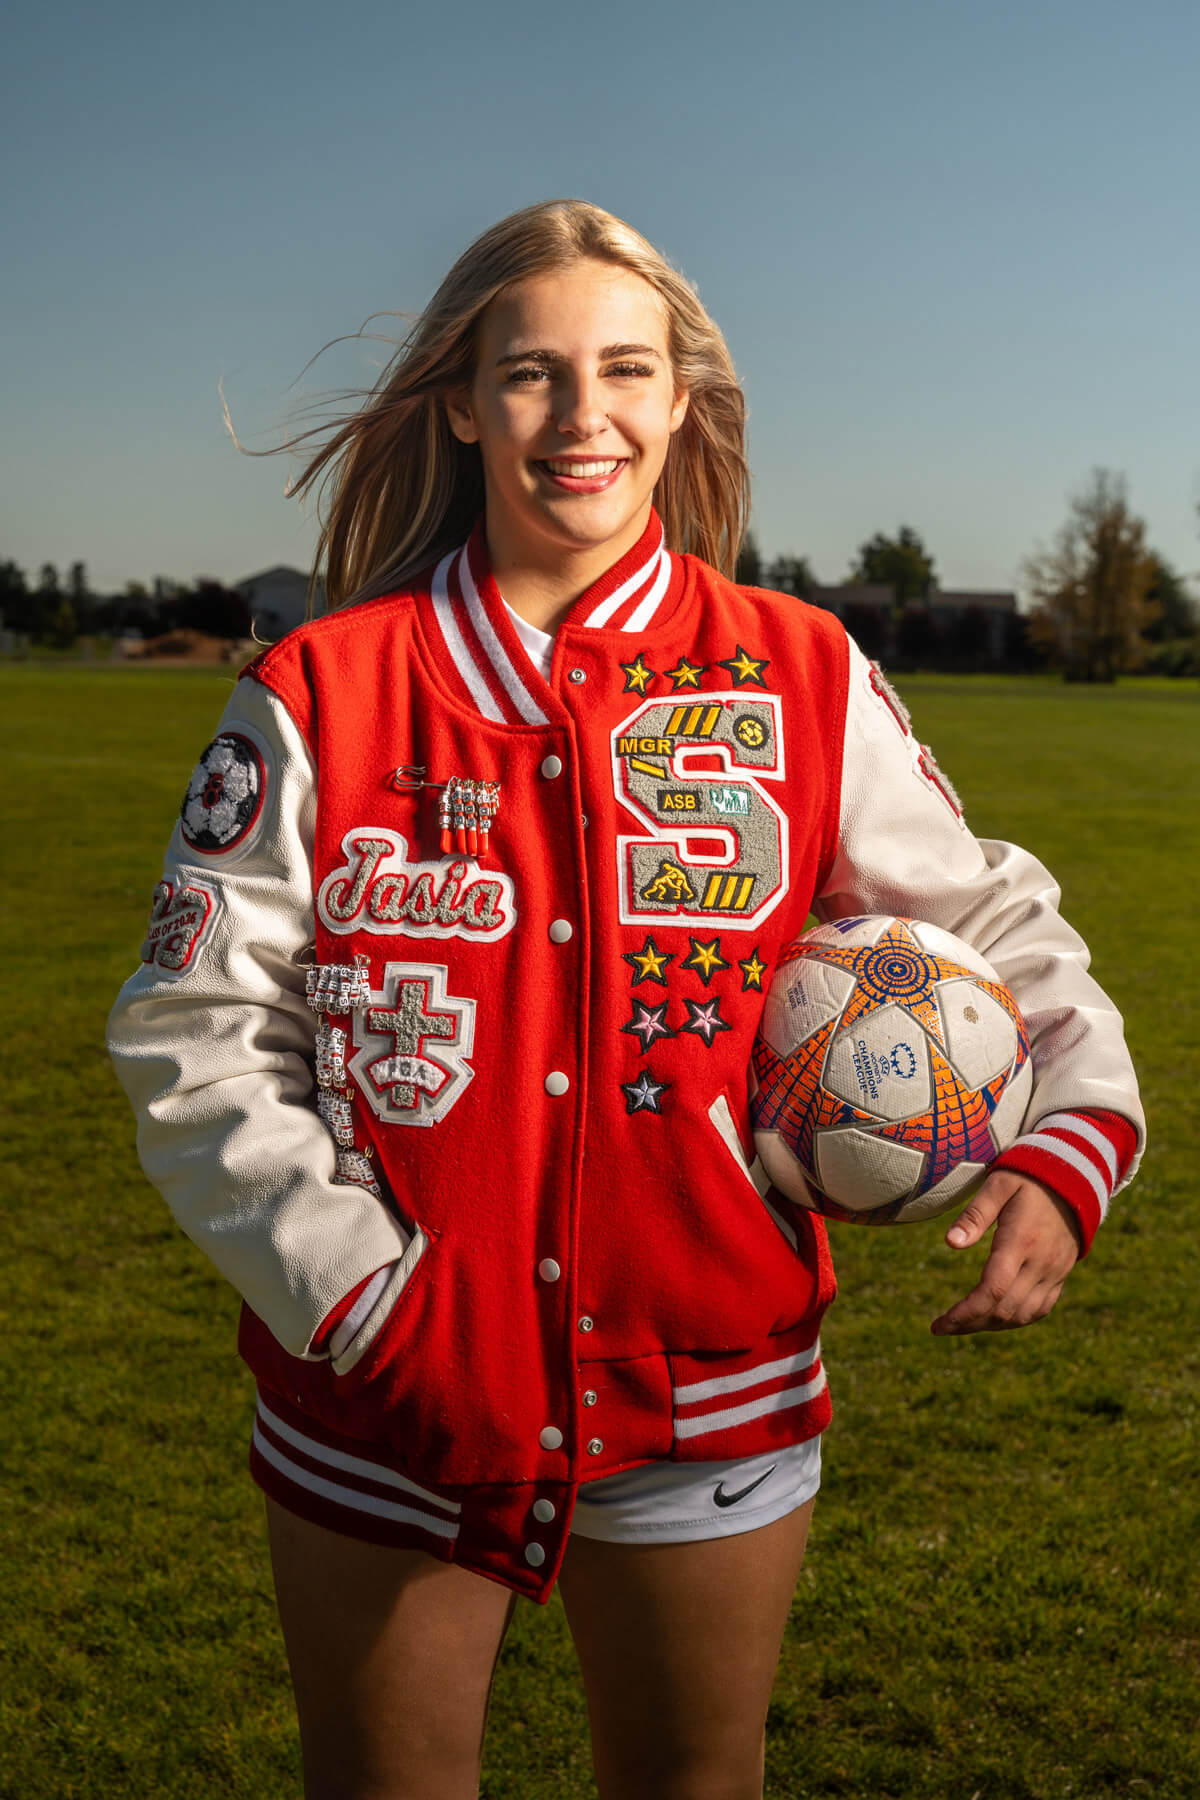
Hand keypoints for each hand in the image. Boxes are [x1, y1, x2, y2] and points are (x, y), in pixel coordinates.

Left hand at [929, 1170, 1081, 1335]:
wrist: (1074, 1181)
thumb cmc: (1028, 1180)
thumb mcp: (998, 1186)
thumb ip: (974, 1215)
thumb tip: (950, 1243)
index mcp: (1020, 1241)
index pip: (992, 1290)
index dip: (965, 1313)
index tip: (939, 1324)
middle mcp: (1040, 1263)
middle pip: (1004, 1309)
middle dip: (970, 1323)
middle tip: (942, 1327)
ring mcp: (1054, 1273)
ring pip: (1022, 1315)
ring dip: (990, 1325)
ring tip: (961, 1324)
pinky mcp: (1060, 1276)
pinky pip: (1039, 1310)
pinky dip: (1014, 1320)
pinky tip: (992, 1318)